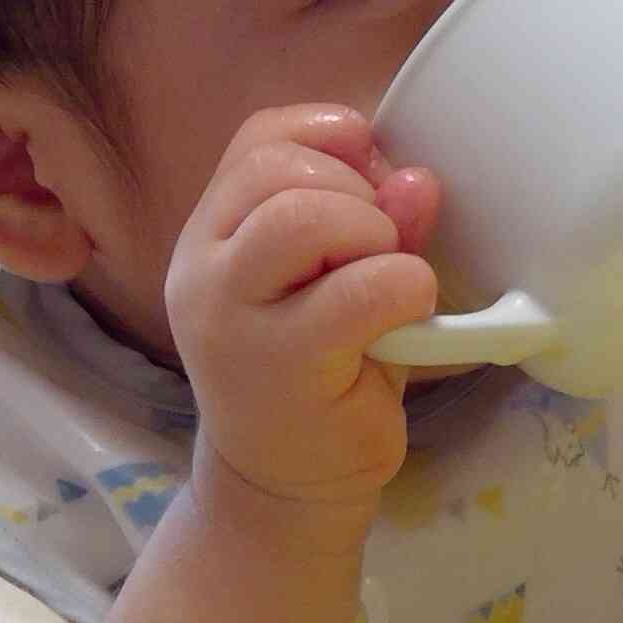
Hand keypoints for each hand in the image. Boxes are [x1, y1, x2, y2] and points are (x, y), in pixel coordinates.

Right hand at [164, 105, 441, 524]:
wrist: (287, 485)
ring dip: (374, 234)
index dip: (333, 139)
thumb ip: (377, 221)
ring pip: (303, 216)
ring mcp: (231, 316)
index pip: (261, 137)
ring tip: (387, 281)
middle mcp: (204, 266)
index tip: (374, 180)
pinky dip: (405, 285)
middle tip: (381, 248)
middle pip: (280, 168)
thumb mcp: (341, 280)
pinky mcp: (279, 364)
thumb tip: (418, 178)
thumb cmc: (325, 372)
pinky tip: (407, 316)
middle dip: (358, 192)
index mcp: (215, 231)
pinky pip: (361, 289)